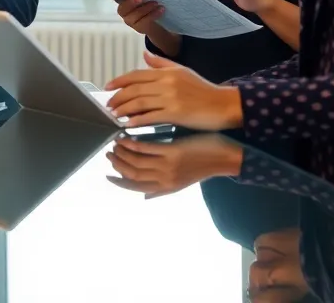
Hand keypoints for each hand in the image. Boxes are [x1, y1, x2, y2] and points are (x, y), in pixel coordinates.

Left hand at [104, 53, 243, 130]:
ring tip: (115, 115)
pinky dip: (137, 120)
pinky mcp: (176, 113)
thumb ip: (162, 64)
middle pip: (134, 89)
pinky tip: (129, 124)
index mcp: (167, 72)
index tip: (107, 87)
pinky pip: (151, 116)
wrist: (224, 105)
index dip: (119, 81)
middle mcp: (167, 83)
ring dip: (124, 109)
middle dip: (118, 97)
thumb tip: (144, 54)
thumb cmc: (204, 90)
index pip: (136, 74)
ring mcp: (171, 98)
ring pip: (139, 102)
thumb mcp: (183, 71)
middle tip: (108, 105)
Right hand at [105, 134, 244, 198]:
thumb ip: (161, 190)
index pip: (135, 187)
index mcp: (166, 188)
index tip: (107, 175)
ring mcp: (168, 166)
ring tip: (115, 142)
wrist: (225, 158)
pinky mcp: (173, 153)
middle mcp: (165, 180)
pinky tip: (126, 136)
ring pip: (136, 161)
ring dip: (122, 152)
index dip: (119, 182)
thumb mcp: (181, 184)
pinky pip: (146, 148)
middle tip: (108, 153)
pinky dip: (133, 143)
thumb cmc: (203, 167)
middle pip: (133, 174)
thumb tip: (144, 197)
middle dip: (117, 165)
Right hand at [106, 0, 164, 34]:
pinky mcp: (139, 27)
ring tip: (156, 3)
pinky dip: (153, 15)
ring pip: (133, 17)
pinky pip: (144, 22)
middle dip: (131, 3)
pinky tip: (161, 9)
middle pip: (122, 9)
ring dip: (145, 9)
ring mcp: (130, 20)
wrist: (160, 17)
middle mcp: (124, 9)